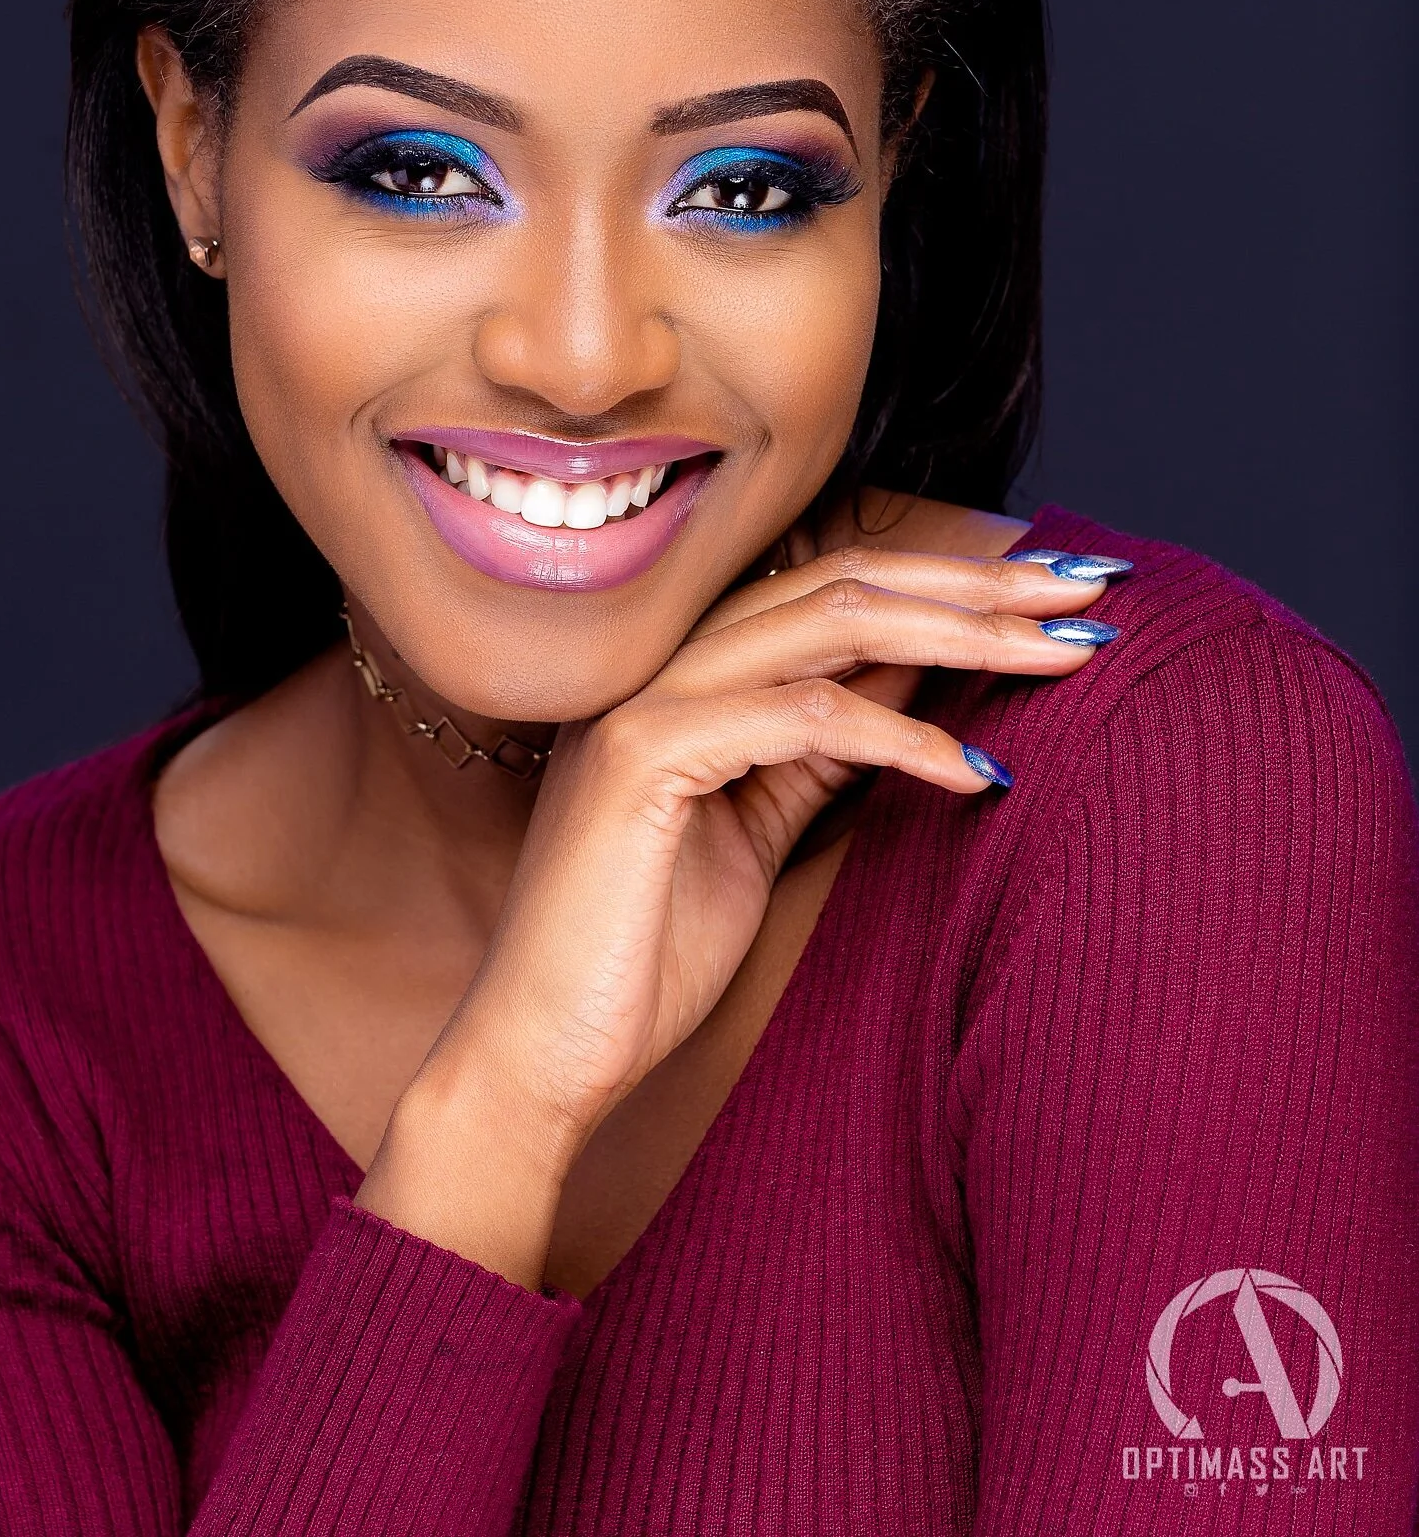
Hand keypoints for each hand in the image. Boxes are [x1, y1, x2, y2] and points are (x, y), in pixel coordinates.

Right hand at [357, 542, 1118, 1282]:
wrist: (543, 1053)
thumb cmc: (645, 954)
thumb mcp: (760, 827)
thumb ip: (824, 746)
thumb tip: (920, 678)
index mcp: (693, 674)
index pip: (839, 586)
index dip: (952, 582)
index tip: (1057, 597)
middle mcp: (665, 666)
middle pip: (846, 581)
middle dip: (978, 586)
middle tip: (1090, 594)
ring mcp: (647, 703)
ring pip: (827, 624)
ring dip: (961, 635)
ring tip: (1065, 657)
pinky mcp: (641, 758)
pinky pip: (800, 717)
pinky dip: (900, 740)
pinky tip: (977, 779)